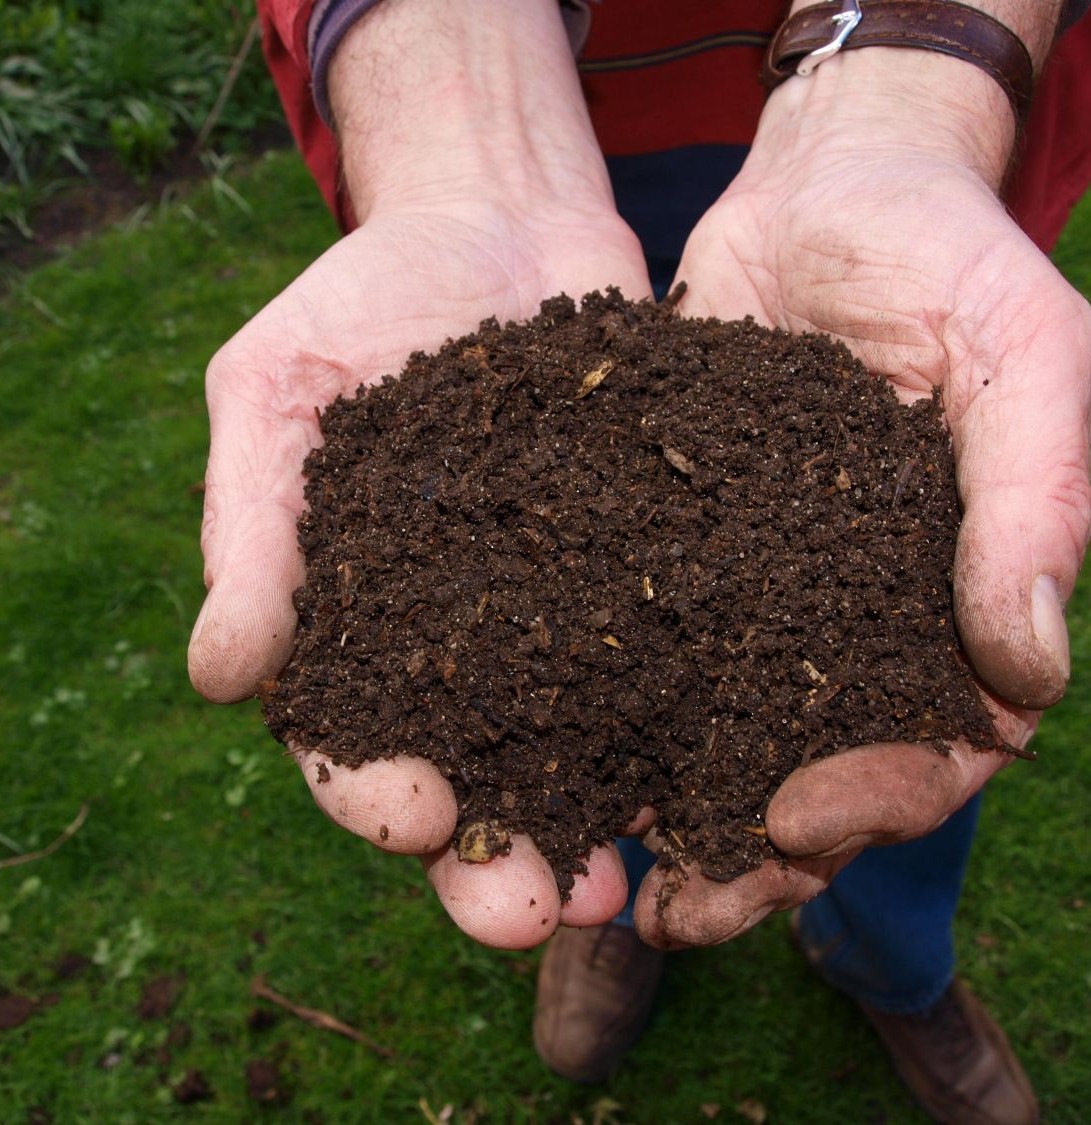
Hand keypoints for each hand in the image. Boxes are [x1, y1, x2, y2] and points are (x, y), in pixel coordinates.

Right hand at [189, 0, 653, 948]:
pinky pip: (672, 659)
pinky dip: (694, 720)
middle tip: (535, 910)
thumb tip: (218, 676)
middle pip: (477, 779)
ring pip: (581, 750)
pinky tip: (725, 767)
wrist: (495, 219)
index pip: (353, 740)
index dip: (376, 793)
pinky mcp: (650, 571)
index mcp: (360, 625)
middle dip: (498, 858)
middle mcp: (466, 644)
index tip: (416, 817)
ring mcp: (566, 614)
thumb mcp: (278, 392)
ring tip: (631, 883)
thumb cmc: (363, 301)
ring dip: (601, 824)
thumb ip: (251, 529)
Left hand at [633, 45, 1090, 947]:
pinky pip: (638, 642)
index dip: (874, 802)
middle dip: (751, 852)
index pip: (934, 745)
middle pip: (812, 770)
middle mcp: (850, 615)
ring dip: (664, 811)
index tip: (792, 825)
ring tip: (597, 873)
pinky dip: (598, 706)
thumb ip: (1029, 501)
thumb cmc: (945, 254)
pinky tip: (543, 751)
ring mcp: (758, 589)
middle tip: (674, 912)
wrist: (826, 187)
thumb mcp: (1020, 351)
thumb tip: (1029, 670)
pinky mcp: (673, 545)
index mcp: (948, 599)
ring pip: (716, 732)